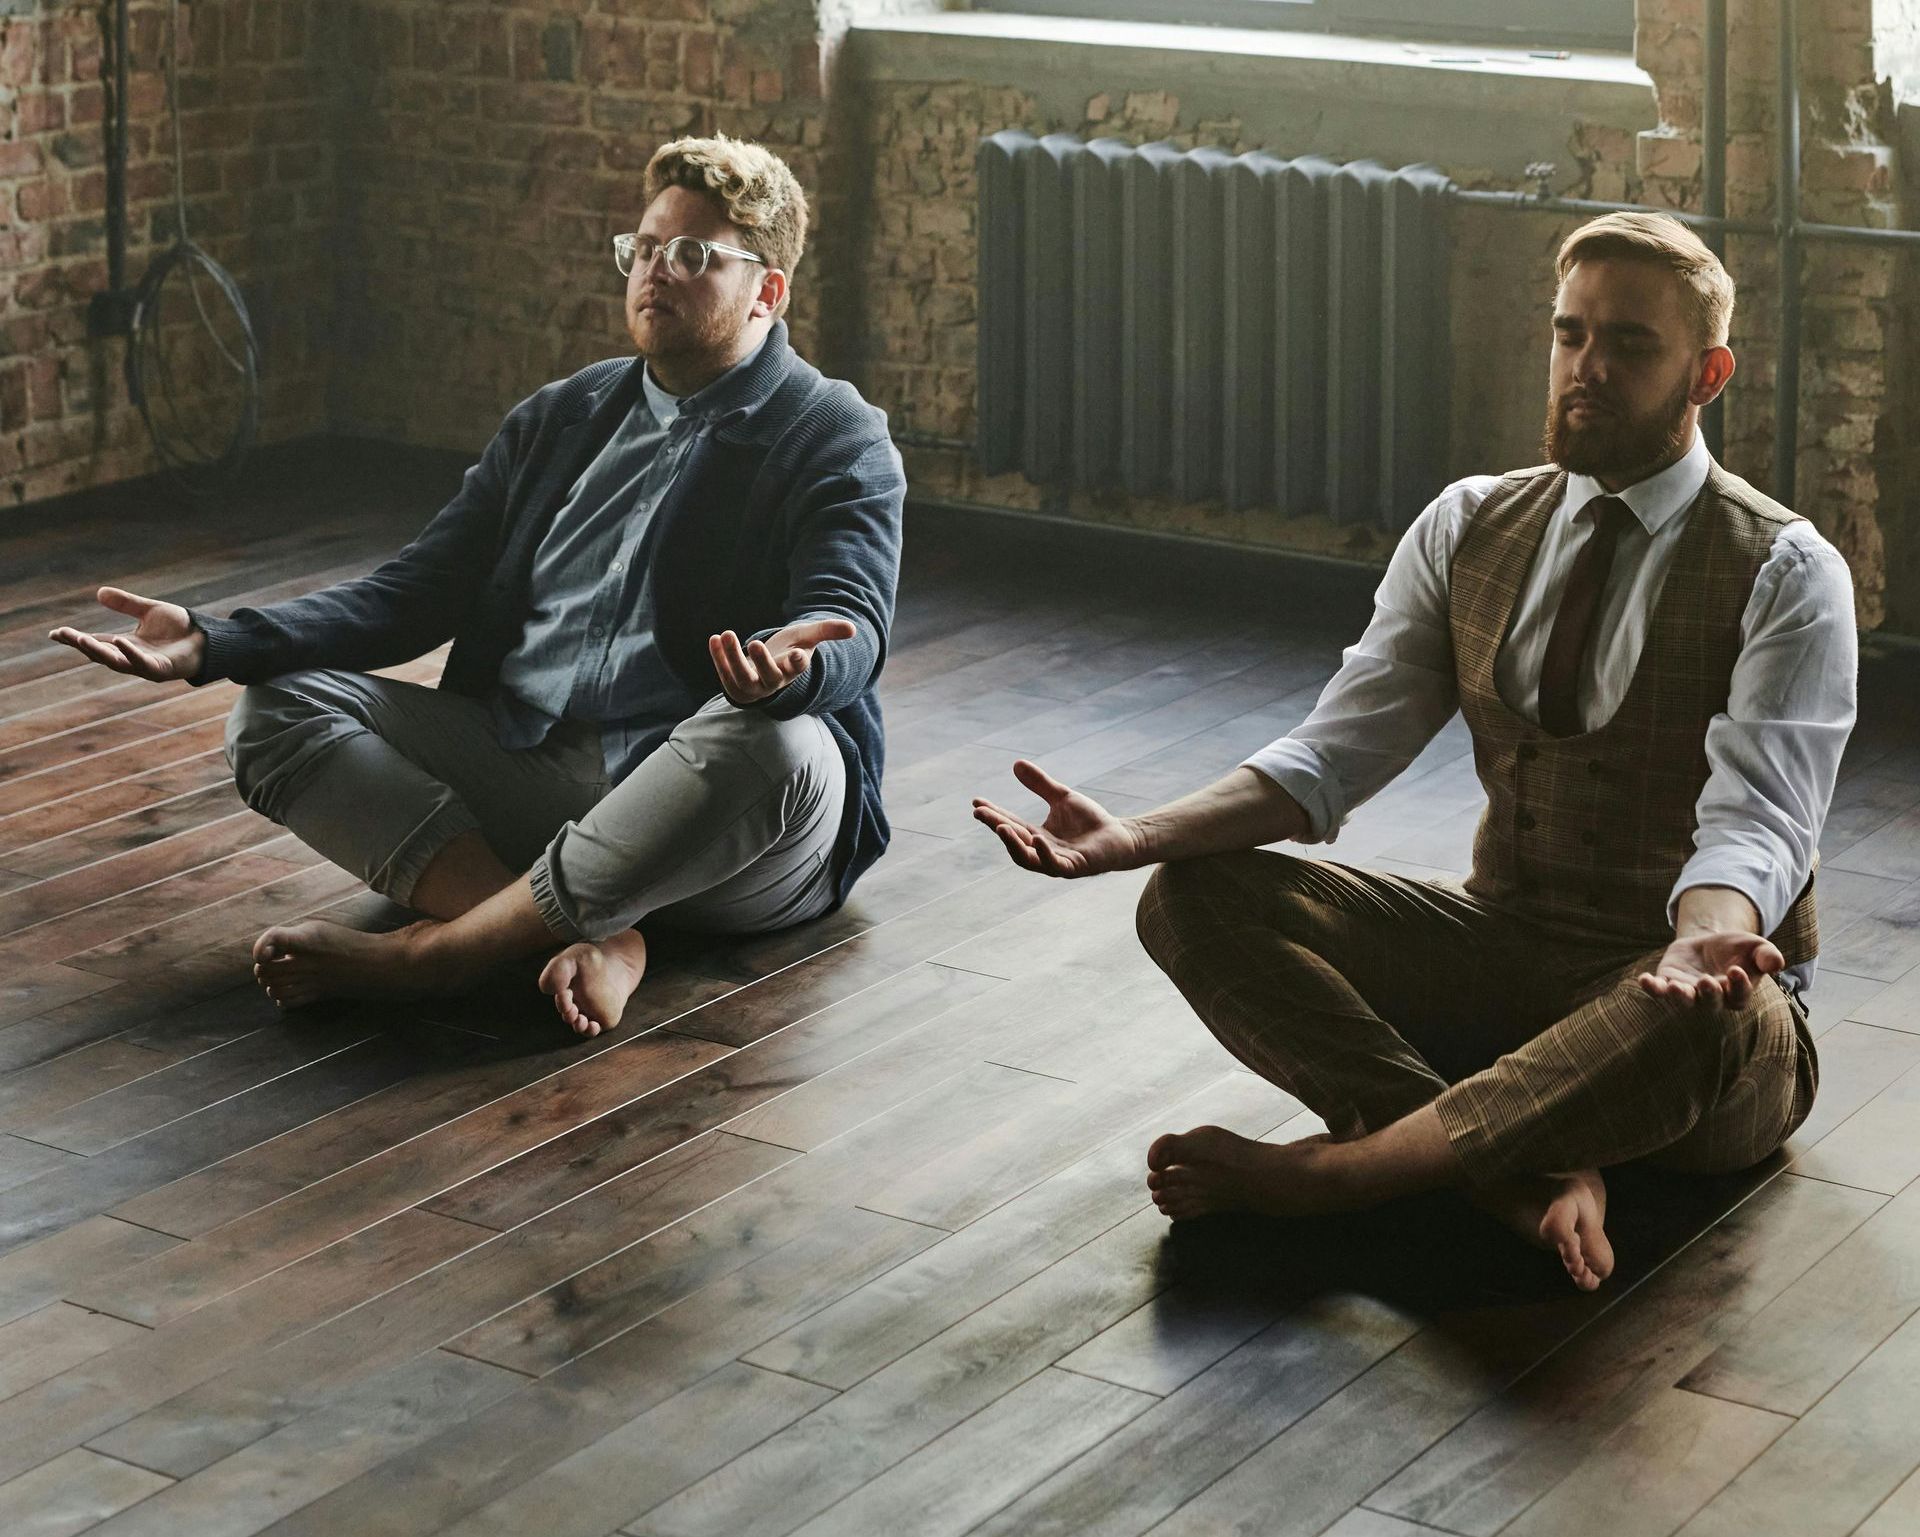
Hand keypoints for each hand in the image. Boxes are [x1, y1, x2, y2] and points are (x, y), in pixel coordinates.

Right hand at [48, 587, 205, 682]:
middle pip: (100, 654)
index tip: (54, 634)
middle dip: (80, 645)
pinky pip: (142, 663)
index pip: (95, 642)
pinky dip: (130, 653)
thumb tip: (99, 593)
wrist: (208, 638)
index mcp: (126, 645)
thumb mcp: (149, 611)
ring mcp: (145, 666)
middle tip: (63, 635)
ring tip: (80, 639)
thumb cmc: (180, 627)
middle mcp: (132, 657)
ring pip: (116, 662)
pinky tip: (120, 641)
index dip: (75, 639)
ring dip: (98, 652)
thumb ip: (126, 604)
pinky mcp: (161, 670)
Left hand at [708, 619, 855, 706]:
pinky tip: (714, 639)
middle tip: (755, 643)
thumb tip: (853, 629)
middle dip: (762, 662)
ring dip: (733, 658)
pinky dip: (718, 659)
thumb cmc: (790, 649)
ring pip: (742, 679)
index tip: (799, 654)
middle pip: (768, 678)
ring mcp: (753, 686)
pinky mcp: (734, 686)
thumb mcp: (807, 636)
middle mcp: (773, 682)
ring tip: (726, 634)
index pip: (797, 669)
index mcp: (792, 670)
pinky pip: (724, 675)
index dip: (798, 663)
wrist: (766, 668)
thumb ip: (828, 631)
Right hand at [971, 759, 1143, 877]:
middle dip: (995, 826)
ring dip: (1012, 844)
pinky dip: (1044, 853)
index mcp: (1036, 836)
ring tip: (1000, 826)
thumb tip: (1016, 764)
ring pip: (1027, 858)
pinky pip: (1054, 864)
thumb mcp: (1062, 797)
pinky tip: (1037, 838)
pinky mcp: (1073, 867)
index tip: (976, 802)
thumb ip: (1039, 784)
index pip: (1009, 824)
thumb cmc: (1091, 821)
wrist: (1120, 837)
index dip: (992, 814)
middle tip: (980, 812)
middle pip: (1013, 840)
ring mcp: (1056, 862)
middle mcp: (1041, 851)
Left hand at [1636, 930, 1784, 1010]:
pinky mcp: (1668, 982)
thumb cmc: (1736, 949)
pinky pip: (1658, 990)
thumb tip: (1777, 963)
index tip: (1737, 970)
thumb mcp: (1754, 947)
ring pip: (1682, 1002)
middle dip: (1708, 994)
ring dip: (1678, 997)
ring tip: (1675, 988)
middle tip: (1706, 982)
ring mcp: (1688, 993)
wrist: (1709, 943)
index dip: (1739, 985)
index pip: (1739, 996)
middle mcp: (1712, 1000)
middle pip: (1710, 1003)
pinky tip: (1644, 979)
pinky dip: (1651, 987)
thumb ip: (1766, 955)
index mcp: (1736, 994)